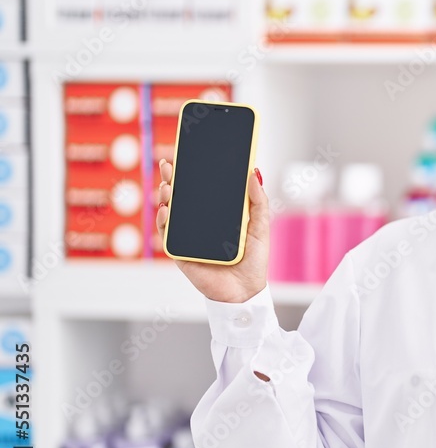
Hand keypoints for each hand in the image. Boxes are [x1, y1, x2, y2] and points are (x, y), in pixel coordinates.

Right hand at [155, 159, 269, 303]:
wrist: (246, 291)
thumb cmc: (253, 260)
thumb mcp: (260, 226)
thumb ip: (258, 201)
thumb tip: (254, 172)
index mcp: (216, 215)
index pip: (200, 189)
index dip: (190, 173)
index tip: (184, 156)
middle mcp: (199, 224)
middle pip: (180, 197)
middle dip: (171, 180)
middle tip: (168, 166)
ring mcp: (187, 237)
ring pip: (170, 213)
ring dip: (165, 197)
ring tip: (167, 186)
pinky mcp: (180, 253)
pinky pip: (167, 235)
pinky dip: (164, 221)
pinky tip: (166, 209)